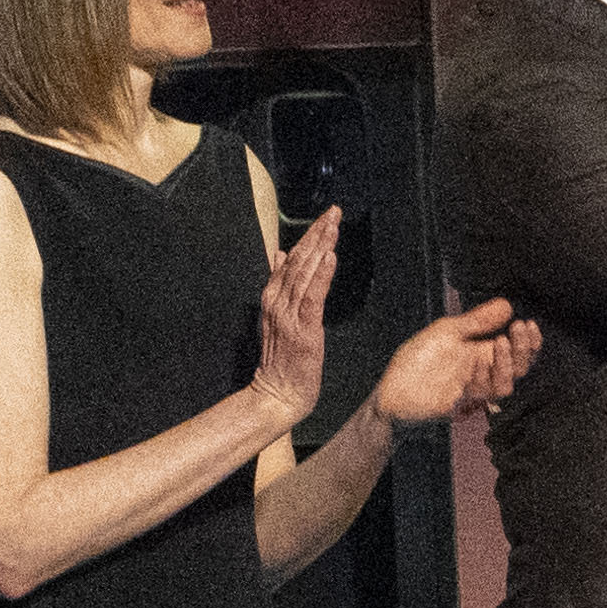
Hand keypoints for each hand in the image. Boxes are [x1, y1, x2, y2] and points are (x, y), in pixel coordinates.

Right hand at [249, 205, 347, 427]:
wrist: (276, 395)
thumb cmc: (281, 360)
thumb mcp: (276, 316)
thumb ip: (280, 285)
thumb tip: (279, 255)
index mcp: (272, 297)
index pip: (291, 259)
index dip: (309, 235)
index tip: (326, 217)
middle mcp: (278, 301)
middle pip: (298, 260)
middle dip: (317, 233)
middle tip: (334, 211)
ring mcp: (289, 315)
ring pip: (305, 273)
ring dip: (320, 246)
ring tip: (333, 225)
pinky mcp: (303, 330)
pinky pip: (312, 297)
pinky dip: (322, 275)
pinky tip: (330, 256)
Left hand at [375, 296, 535, 424]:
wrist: (393, 391)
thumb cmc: (418, 362)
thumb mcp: (448, 331)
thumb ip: (477, 321)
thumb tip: (506, 304)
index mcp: (483, 356)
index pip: (517, 352)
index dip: (529, 342)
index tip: (529, 324)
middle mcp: (483, 375)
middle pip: (518, 368)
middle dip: (523, 348)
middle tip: (519, 328)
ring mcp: (472, 391)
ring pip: (504, 385)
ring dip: (507, 363)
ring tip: (502, 341)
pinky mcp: (459, 404)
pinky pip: (478, 394)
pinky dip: (480, 375)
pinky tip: (475, 361)